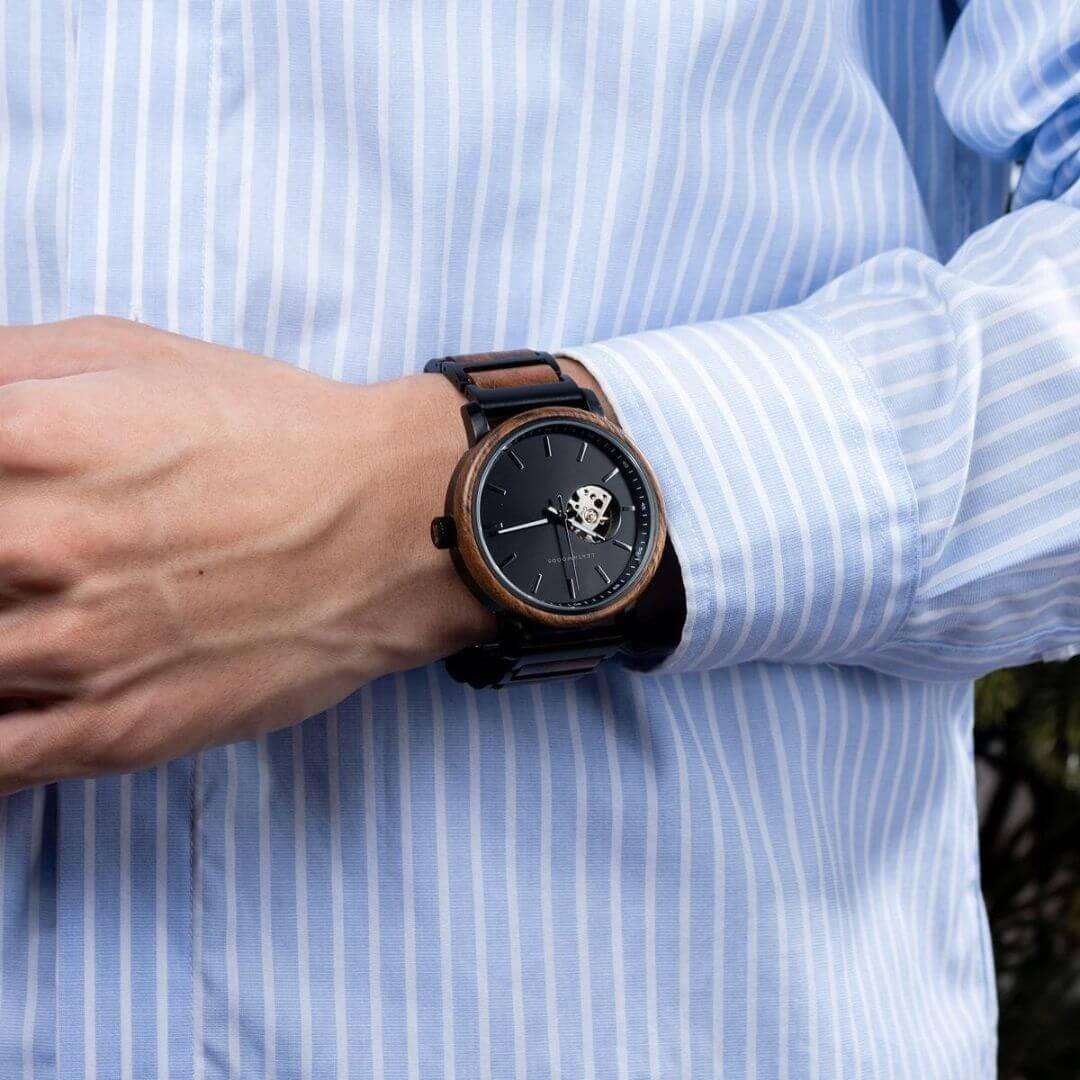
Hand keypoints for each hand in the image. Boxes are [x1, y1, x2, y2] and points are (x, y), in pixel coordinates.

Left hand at [0, 317, 496, 792]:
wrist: (393, 521)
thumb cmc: (269, 432)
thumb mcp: (126, 352)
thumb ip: (2, 365)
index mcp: (21, 439)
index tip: (1, 512)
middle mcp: (33, 547)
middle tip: (19, 564)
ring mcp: (72, 651)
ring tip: (32, 614)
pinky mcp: (114, 732)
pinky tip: (14, 694)